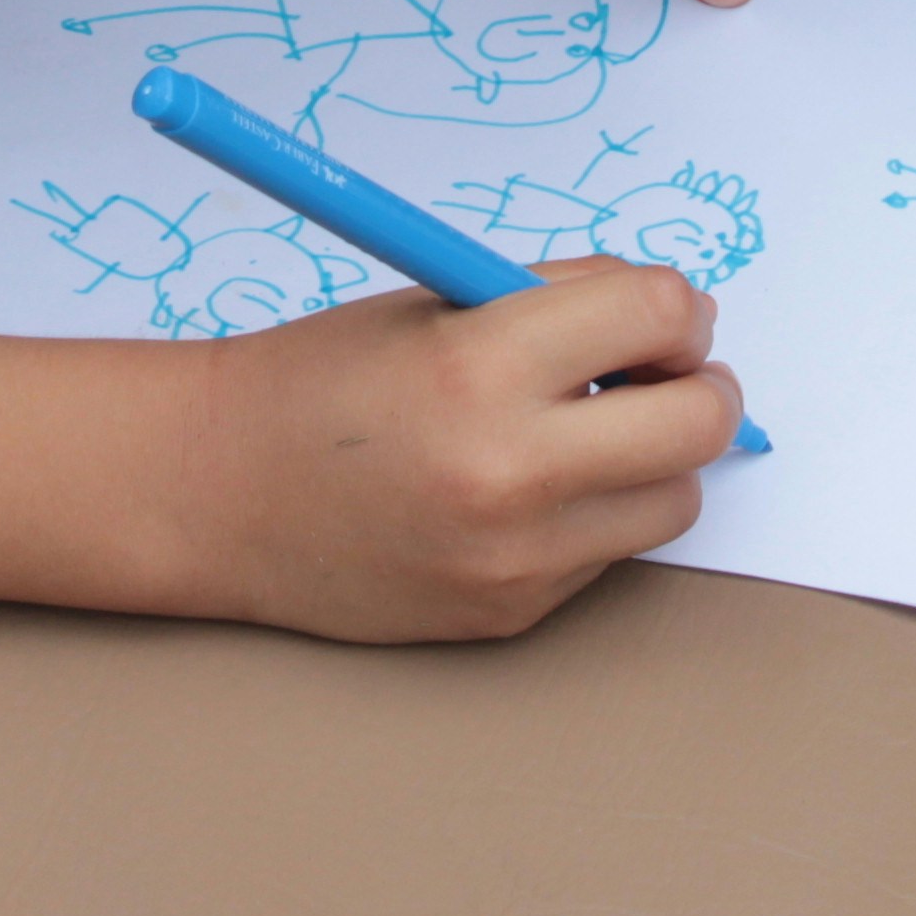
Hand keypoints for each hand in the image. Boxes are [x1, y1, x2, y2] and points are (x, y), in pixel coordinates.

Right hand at [173, 258, 742, 639]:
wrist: (215, 494)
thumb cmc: (321, 381)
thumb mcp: (439, 303)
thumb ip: (560, 302)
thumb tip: (679, 315)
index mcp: (481, 366)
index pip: (658, 314)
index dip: (674, 306)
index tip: (661, 313)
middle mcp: (509, 471)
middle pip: (700, 423)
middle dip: (699, 384)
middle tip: (664, 371)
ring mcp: (514, 557)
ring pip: (674, 500)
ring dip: (654, 458)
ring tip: (586, 432)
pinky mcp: (511, 614)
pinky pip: (607, 552)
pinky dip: (592, 513)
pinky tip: (523, 491)